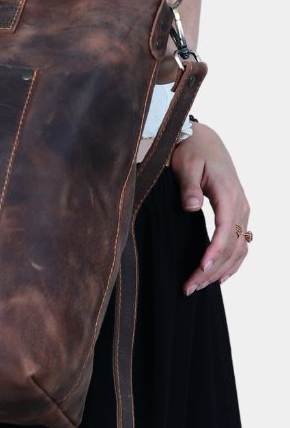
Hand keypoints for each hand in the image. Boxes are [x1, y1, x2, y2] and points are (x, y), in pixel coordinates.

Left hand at [169, 122, 251, 294]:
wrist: (204, 140)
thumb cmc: (192, 151)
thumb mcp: (186, 165)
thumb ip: (188, 186)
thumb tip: (191, 206)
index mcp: (228, 193)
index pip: (225, 229)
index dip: (214, 251)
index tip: (200, 268)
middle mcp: (240, 204)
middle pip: (232, 246)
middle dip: (212, 269)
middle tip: (189, 287)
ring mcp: (242, 210)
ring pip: (239, 248)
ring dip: (221, 270)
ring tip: (199, 286)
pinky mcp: (238, 213)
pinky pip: (241, 243)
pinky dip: (233, 262)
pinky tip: (220, 276)